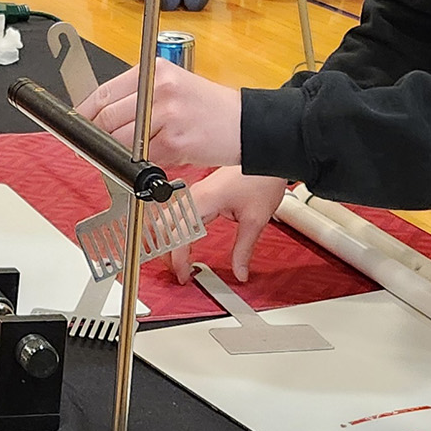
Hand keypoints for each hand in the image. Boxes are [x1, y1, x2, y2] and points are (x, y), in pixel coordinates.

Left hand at [78, 57, 241, 168]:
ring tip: (134, 153)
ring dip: (119, 154)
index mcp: (155, 70)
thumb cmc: (209, 108)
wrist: (246, 124)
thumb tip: (99, 115)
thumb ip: (138, 95)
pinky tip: (157, 157)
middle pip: (106, 117)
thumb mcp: (173, 86)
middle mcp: (160, 88)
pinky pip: (142, 159)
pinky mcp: (175, 141)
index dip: (85, 114)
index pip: (103, 92)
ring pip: (120, 141)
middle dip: (97, 137)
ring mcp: (167, 115)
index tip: (79, 126)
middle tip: (98, 147)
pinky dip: (142, 165)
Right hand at [175, 166, 287, 282]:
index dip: (177, 259)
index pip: (179, 236)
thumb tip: (239, 272)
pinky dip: (175, 231)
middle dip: (165, 252)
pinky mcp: (200, 193)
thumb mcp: (255, 219)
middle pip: (164, 227)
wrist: (266, 154)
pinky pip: (178, 214)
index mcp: (203, 201)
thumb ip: (244, 249)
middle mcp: (194, 196)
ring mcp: (195, 193)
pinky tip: (183, 243)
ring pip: (167, 220)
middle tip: (178, 273)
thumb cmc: (262, 178)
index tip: (183, 275)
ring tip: (177, 262)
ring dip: (168, 241)